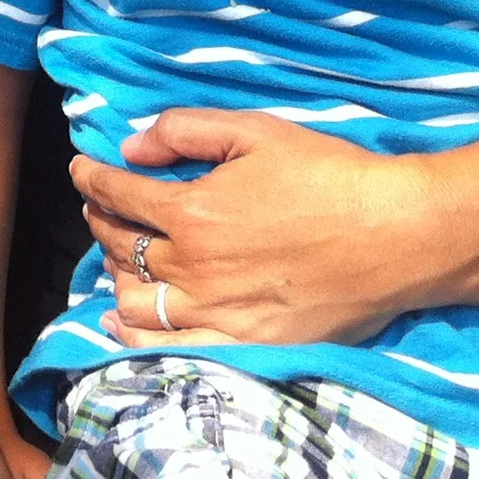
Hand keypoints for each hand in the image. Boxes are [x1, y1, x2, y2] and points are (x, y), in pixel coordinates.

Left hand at [71, 109, 428, 347]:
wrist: (397, 236)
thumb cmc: (329, 175)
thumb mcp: (255, 132)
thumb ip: (184, 133)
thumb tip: (130, 147)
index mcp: (193, 211)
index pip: (118, 194)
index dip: (91, 179)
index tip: (81, 170)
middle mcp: (194, 266)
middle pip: (119, 246)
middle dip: (99, 221)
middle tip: (99, 207)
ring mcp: (217, 311)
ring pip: (135, 300)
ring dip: (111, 273)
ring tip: (111, 257)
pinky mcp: (245, 343)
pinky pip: (171, 346)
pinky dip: (135, 333)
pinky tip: (120, 321)